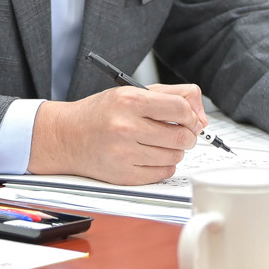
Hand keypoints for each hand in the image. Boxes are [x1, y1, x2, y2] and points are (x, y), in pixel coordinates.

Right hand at [27, 83, 206, 183]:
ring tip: (159, 143)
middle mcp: (126, 127)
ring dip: (174, 151)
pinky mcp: (124, 176)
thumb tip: (202, 117)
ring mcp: (124, 154)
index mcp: (129, 101)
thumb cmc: (102, 113)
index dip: (191, 115)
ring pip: (175, 156)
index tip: (188, 118)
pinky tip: (150, 155)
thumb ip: (173, 96)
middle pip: (181, 136)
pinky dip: (163, 165)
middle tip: (178, 132)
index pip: (180, 109)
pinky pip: (163, 173)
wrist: (67, 136)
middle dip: (186, 135)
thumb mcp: (133, 92)